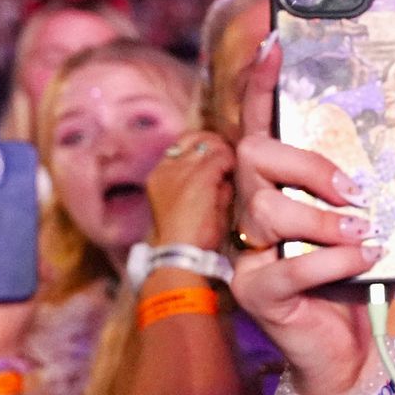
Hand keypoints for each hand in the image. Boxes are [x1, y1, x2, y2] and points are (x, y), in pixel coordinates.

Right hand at [145, 131, 235, 249]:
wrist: (180, 256)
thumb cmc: (191, 239)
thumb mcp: (195, 206)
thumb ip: (208, 186)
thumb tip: (226, 175)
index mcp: (160, 175)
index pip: (184, 142)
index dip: (206, 145)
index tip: (220, 156)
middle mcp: (167, 168)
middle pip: (197, 138)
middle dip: (217, 144)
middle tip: (231, 158)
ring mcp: (181, 171)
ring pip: (209, 144)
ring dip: (225, 152)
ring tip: (234, 167)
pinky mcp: (199, 178)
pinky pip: (222, 156)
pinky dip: (231, 162)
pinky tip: (234, 173)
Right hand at [228, 42, 394, 394]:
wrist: (352, 357)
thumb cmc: (365, 283)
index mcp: (286, 183)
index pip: (264, 122)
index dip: (263, 83)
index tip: (276, 43)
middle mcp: (257, 209)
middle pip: (254, 154)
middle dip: (307, 162)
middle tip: (356, 189)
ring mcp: (250, 250)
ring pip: (264, 208)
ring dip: (322, 216)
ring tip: (366, 231)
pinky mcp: (256, 292)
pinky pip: (284, 266)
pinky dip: (330, 260)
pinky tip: (364, 259)